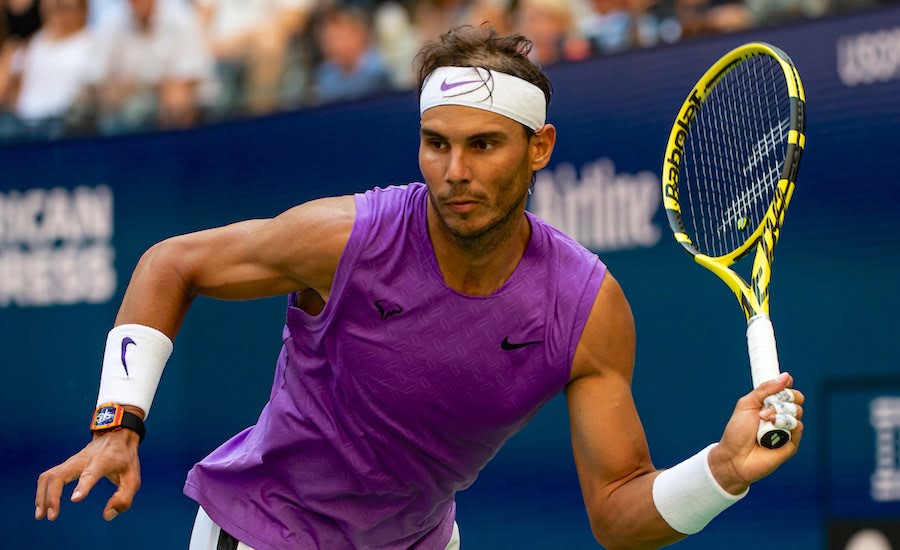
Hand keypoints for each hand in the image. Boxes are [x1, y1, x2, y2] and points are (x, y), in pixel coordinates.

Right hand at [35, 428, 141, 521]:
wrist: (116, 435)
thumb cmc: (125, 459)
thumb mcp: (133, 478)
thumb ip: (123, 498)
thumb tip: (107, 515)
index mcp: (103, 461)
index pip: (91, 473)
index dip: (83, 486)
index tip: (75, 499)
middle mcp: (83, 460)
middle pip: (59, 475)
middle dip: (51, 496)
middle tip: (51, 516)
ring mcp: (71, 461)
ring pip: (48, 476)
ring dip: (41, 496)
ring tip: (41, 515)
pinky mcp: (66, 465)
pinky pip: (48, 477)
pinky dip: (42, 492)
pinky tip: (43, 506)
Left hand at [708, 372, 803, 493]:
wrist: (734, 457)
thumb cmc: (737, 431)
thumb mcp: (747, 404)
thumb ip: (765, 389)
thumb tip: (786, 376)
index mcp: (769, 406)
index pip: (787, 390)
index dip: (786, 386)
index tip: (782, 384)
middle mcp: (780, 416)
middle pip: (796, 398)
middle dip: (783, 398)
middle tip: (766, 406)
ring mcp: (786, 430)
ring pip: (797, 411)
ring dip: (780, 412)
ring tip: (764, 419)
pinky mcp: (791, 443)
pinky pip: (798, 427)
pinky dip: (786, 424)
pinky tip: (774, 427)